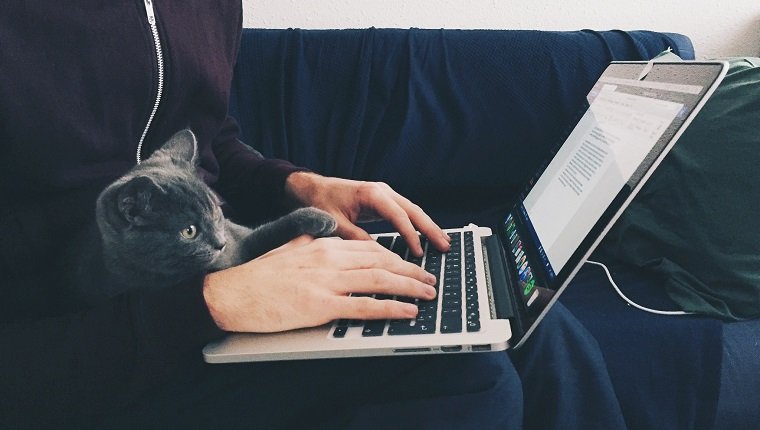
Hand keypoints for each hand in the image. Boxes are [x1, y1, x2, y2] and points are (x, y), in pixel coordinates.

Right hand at [202, 236, 437, 332]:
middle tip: (430, 279)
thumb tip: (322, 239)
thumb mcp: (289, 249)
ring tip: (428, 294)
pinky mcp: (321, 305)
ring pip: (380, 280)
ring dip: (410, 287)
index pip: (370, 249)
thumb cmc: (258, 276)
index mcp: (324, 246)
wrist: (231, 292)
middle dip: (411, 271)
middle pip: (382, 262)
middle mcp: (330, 259)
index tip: (412, 265)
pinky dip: (391, 309)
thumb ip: (310, 243)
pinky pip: (365, 306)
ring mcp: (327, 281)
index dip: (396, 258)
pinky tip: (407, 311)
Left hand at [285, 172, 449, 256]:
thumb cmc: (319, 202)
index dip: (411, 235)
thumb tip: (376, 255)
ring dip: (428, 226)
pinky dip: (416, 224)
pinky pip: (404, 212)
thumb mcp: (334, 223)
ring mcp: (383, 194)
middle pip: (413, 210)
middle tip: (446, 246)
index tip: (419, 252)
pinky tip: (426, 236)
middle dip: (431, 228)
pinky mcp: (381, 201)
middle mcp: (382, 191)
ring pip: (412, 210)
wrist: (309, 188)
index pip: (399, 216)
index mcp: (371, 194)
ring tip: (443, 242)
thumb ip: (355, 238)